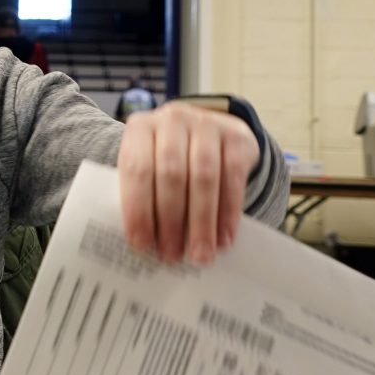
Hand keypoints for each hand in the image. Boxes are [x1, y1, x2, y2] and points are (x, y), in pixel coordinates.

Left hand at [117, 101, 257, 265]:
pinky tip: (223, 238)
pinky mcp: (237, 137)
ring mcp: (207, 124)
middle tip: (172, 255)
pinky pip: (233, 178)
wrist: (206, 132)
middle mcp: (173, 120)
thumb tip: (144, 243)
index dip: (138, 209)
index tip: (141, 244)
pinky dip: (228, 213)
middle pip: (172, 174)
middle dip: (171, 220)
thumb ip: (143, 194)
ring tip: (200, 254)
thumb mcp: (147, 165)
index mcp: (140, 128)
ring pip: (204, 178)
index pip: (137, 169)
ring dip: (202, 222)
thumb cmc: (165, 158)